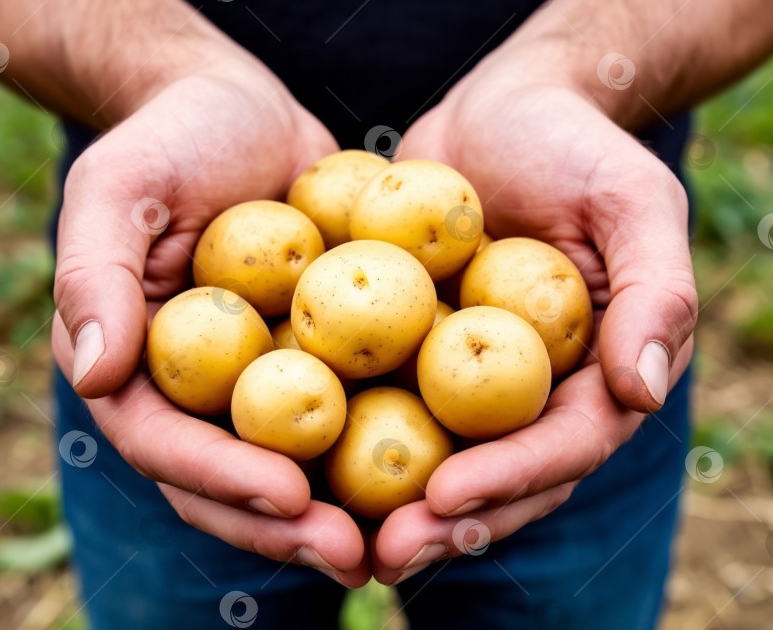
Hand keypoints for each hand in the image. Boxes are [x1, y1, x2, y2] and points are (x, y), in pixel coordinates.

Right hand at [51, 71, 368, 586]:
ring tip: (412, 537)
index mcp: (139, 370)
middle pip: (237, 480)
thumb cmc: (171, 140)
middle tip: (358, 556)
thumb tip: (98, 374)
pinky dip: (394, 442)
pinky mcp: (320, 356)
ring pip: (302, 463)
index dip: (223, 481)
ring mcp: (261, 380)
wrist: (242, 112)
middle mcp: (199, 391)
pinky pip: (356, 408)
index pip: (169, 447)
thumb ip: (95, 278)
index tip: (289, 496)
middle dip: (292, 525)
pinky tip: (449, 468)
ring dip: (351, 510)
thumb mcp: (120, 191)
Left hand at [372, 77, 696, 582]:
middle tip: (382, 553)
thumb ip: (656, 291)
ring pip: (429, 454)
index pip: (562, 446)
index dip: (510, 479)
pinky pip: (374, 396)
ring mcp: (465, 375)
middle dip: (442, 521)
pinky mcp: (409, 349)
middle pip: (492, 474)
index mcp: (592, 376)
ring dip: (382, 504)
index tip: (447, 494)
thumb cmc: (575, 149)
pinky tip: (289, 462)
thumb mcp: (632, 202)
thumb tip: (644, 391)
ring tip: (327, 534)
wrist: (500, 111)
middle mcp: (528, 391)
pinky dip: (338, 431)